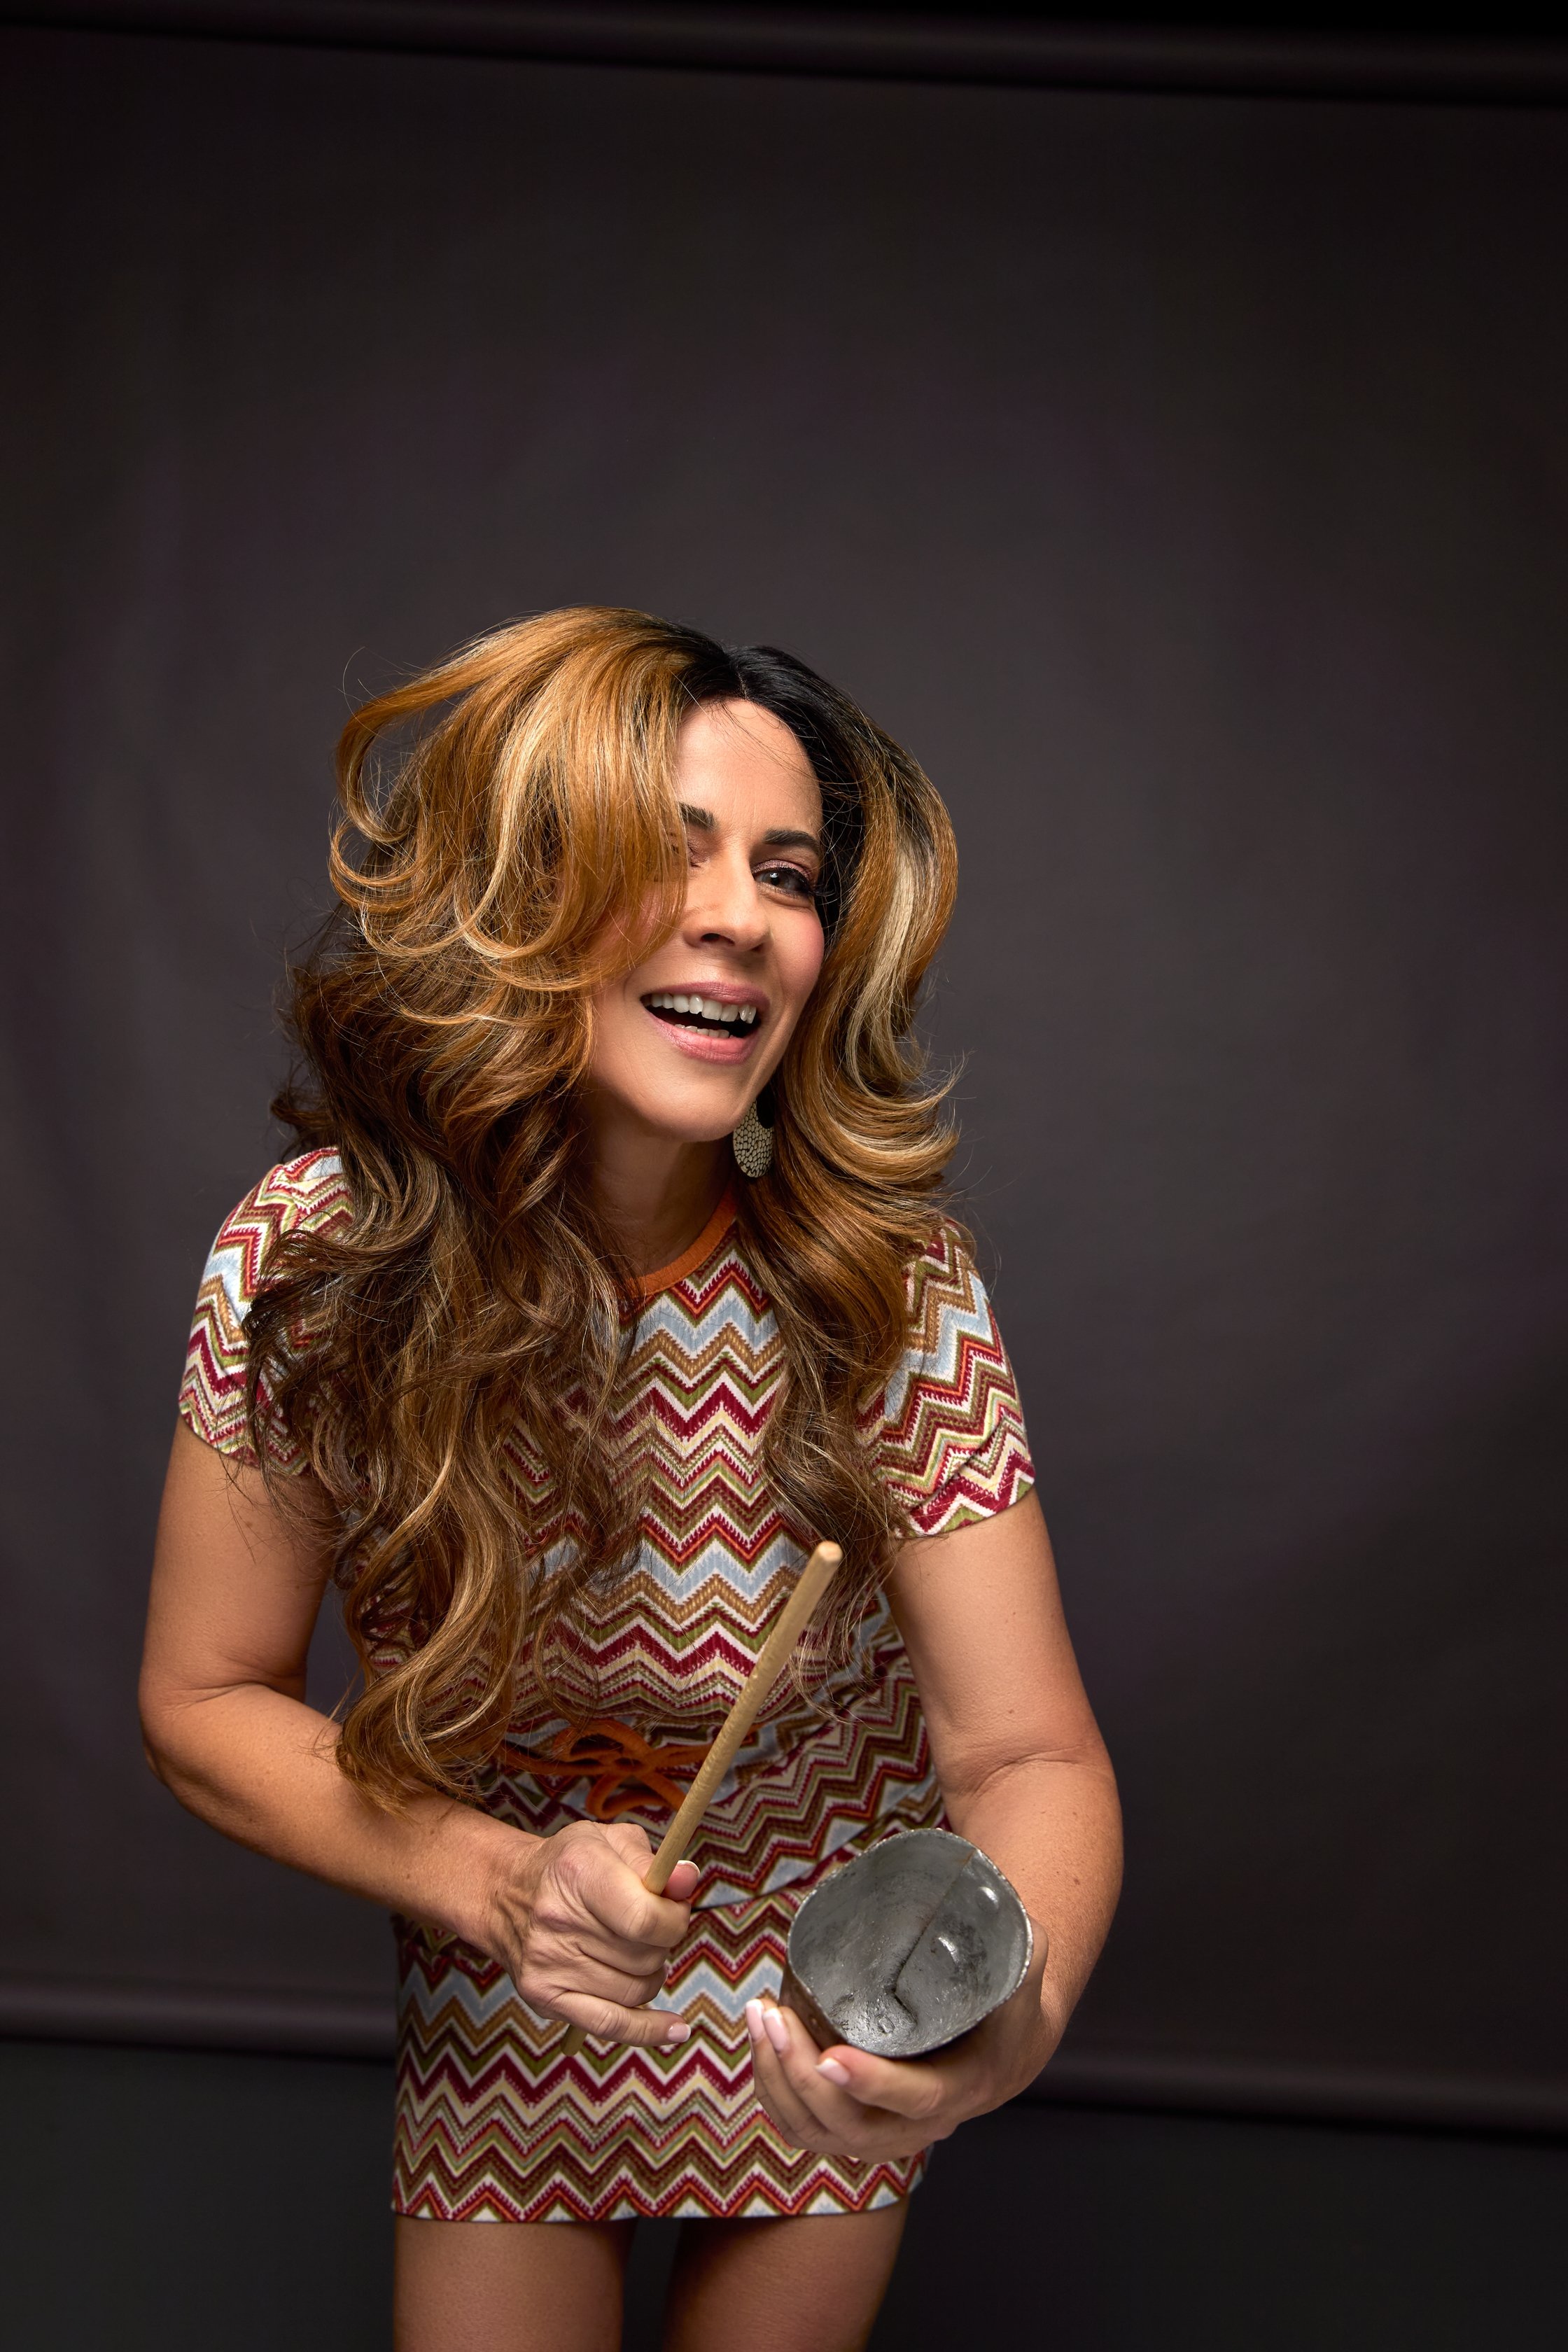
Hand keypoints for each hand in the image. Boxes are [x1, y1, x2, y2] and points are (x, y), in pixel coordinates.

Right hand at [480, 1819, 699, 2047]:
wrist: (505, 1892)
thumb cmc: (570, 1865)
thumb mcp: (612, 1842)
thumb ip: (656, 1862)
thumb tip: (688, 1880)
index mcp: (579, 1872)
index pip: (645, 1919)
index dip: (675, 1921)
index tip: (675, 1911)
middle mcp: (558, 1920)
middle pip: (644, 1957)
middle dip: (662, 1945)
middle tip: (650, 1928)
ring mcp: (548, 1964)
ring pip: (636, 1991)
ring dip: (651, 1975)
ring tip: (636, 1952)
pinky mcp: (543, 1997)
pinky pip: (609, 2026)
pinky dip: (647, 2030)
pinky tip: (674, 2030)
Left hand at [744, 1960, 1058, 2159]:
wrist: (1007, 2046)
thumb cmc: (1009, 2001)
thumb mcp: (1024, 1969)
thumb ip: (1013, 1946)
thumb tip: (995, 1910)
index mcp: (963, 2087)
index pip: (916, 2099)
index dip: (872, 2083)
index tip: (831, 2055)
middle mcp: (922, 2126)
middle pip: (850, 2124)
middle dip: (801, 2072)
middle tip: (775, 2013)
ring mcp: (887, 2135)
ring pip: (818, 2131)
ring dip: (777, 2079)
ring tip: (759, 2016)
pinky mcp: (859, 2128)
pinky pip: (805, 2129)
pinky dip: (774, 2093)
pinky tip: (760, 2043)